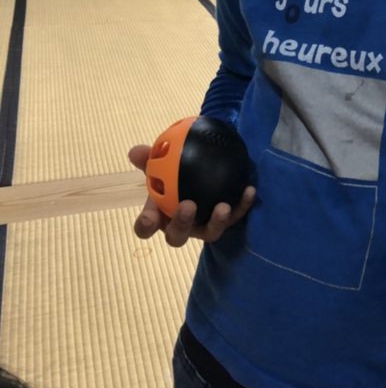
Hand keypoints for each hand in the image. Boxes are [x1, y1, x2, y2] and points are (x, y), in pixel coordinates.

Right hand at [128, 144, 255, 247]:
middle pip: (177, 236)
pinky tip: (248, 191)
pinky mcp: (227, 221)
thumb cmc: (175, 169)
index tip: (150, 217)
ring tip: (222, 207)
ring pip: (209, 233)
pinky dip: (242, 205)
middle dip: (182, 224)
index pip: (146, 226)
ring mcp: (205, 226)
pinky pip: (236, 216)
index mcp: (159, 214)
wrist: (202, 162)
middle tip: (188, 205)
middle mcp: (182, 226)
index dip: (146, 225)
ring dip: (216, 222)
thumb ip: (149, 157)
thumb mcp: (162, 161)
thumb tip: (135, 151)